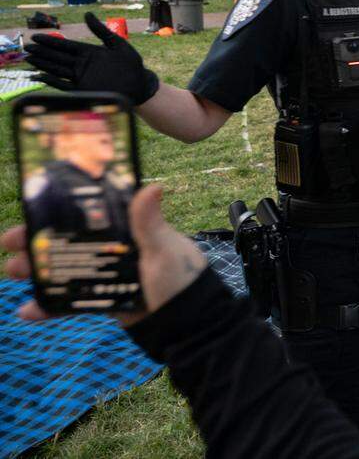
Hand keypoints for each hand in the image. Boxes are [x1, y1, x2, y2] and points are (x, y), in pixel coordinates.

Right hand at [3, 185, 207, 326]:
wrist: (188, 325)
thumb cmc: (181, 281)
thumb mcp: (165, 250)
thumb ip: (150, 223)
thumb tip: (153, 187)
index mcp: (130, 230)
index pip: (91, 215)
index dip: (60, 211)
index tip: (32, 207)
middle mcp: (117, 250)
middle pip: (71, 242)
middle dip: (39, 242)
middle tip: (11, 242)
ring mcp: (109, 276)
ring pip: (66, 271)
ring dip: (38, 271)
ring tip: (13, 271)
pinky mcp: (105, 301)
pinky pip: (71, 302)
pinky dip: (49, 307)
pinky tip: (27, 311)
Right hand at [26, 12, 159, 104]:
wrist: (139, 85)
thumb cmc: (131, 64)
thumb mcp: (117, 44)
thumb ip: (101, 30)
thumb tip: (87, 14)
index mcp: (88, 52)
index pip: (65, 46)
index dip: (50, 41)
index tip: (36, 36)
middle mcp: (82, 64)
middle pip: (57, 57)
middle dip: (42, 52)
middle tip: (27, 47)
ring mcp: (81, 77)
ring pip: (57, 70)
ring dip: (43, 65)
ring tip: (29, 58)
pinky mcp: (83, 89)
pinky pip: (63, 85)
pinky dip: (52, 81)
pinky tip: (40, 76)